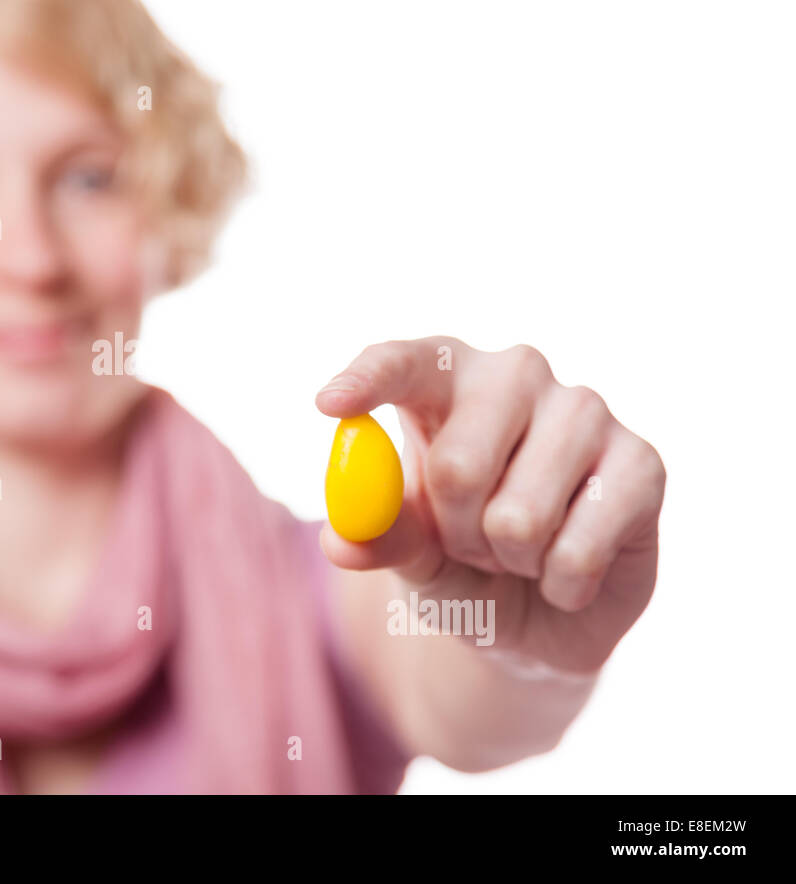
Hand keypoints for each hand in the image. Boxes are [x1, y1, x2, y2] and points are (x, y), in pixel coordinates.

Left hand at [316, 336, 664, 675]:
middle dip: (454, 533)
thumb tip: (342, 539)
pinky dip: (560, 584)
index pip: (404, 361)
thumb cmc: (459, 559)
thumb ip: (379, 537)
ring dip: (509, 561)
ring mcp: (586, 410)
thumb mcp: (409, 553)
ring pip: (520, 516)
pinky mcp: (643, 462)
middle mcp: (517, 375)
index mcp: (445, 378)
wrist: (539, 612)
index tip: (330, 404)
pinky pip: (578, 549)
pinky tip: (570, 570)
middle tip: (471, 543)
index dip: (369, 379)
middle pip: (458, 463)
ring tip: (521, 551)